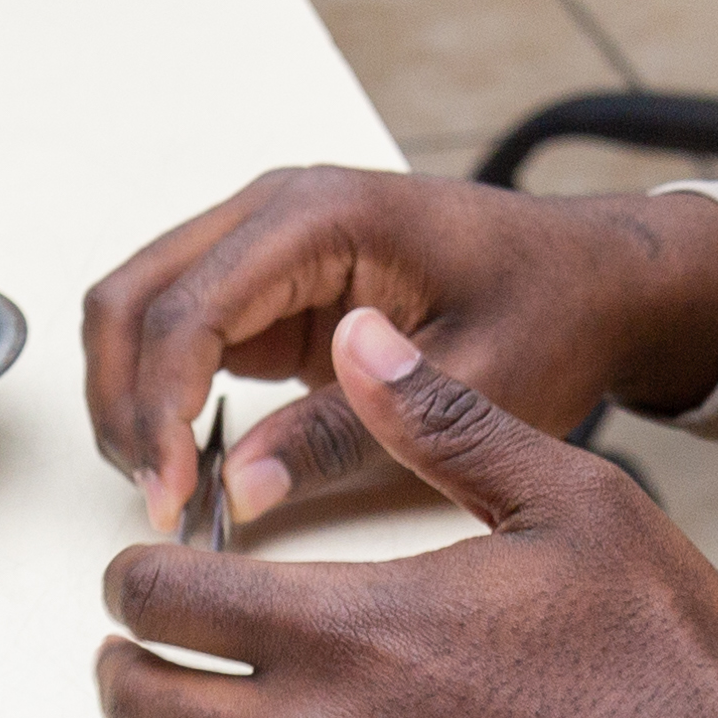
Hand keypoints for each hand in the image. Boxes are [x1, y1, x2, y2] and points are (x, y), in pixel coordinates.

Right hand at [80, 167, 717, 534]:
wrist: (595, 277)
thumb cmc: (551, 310)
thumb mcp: (470, 386)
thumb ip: (346, 435)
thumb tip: (238, 489)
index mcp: (322, 215)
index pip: (188, 309)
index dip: (159, 408)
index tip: (173, 499)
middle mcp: (274, 212)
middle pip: (132, 299)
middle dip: (122, 405)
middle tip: (157, 505)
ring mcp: (263, 245)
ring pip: (137, 313)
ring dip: (130, 401)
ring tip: (169, 495)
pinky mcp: (267, 287)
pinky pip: (178, 334)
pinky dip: (162, 398)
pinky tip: (191, 468)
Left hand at [94, 307, 717, 717]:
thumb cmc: (663, 664)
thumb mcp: (572, 505)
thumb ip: (446, 425)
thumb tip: (361, 342)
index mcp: (351, 631)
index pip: (163, 601)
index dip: (133, 576)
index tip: (143, 570)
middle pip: (141, 710)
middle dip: (128, 666)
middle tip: (145, 645)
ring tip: (246, 709)